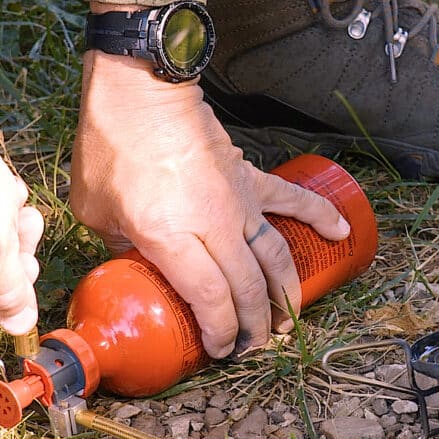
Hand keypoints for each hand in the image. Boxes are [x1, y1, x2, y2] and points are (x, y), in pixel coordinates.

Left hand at [71, 49, 349, 358]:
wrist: (140, 90)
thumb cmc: (110, 146)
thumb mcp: (96, 211)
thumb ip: (120, 245)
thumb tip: (138, 267)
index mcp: (171, 237)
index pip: (210, 298)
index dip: (221, 331)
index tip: (220, 349)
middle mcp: (212, 225)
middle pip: (247, 287)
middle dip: (255, 326)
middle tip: (253, 347)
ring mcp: (237, 201)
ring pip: (274, 256)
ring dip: (286, 293)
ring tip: (289, 320)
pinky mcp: (248, 177)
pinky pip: (291, 200)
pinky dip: (320, 215)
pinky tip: (341, 233)